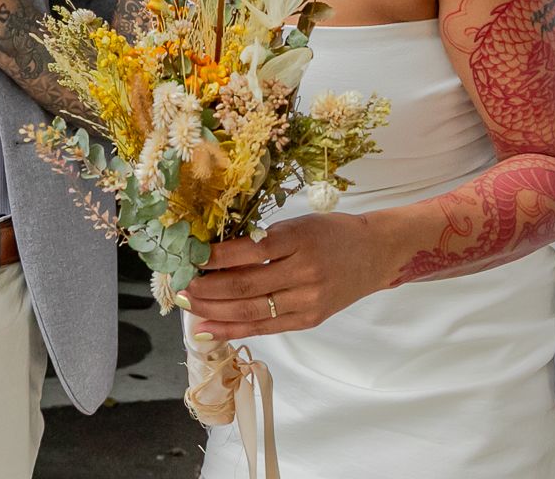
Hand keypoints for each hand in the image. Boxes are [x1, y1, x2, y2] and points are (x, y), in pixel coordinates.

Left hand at [181, 214, 385, 341]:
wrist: (375, 253)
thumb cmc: (332, 232)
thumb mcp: (298, 224)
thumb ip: (263, 240)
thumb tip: (215, 255)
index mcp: (299, 239)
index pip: (248, 251)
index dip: (214, 258)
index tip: (188, 257)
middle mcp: (304, 271)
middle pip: (245, 286)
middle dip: (206, 288)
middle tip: (179, 286)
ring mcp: (308, 299)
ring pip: (251, 310)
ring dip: (213, 311)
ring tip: (187, 306)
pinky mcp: (309, 319)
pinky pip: (266, 327)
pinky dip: (234, 329)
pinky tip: (209, 329)